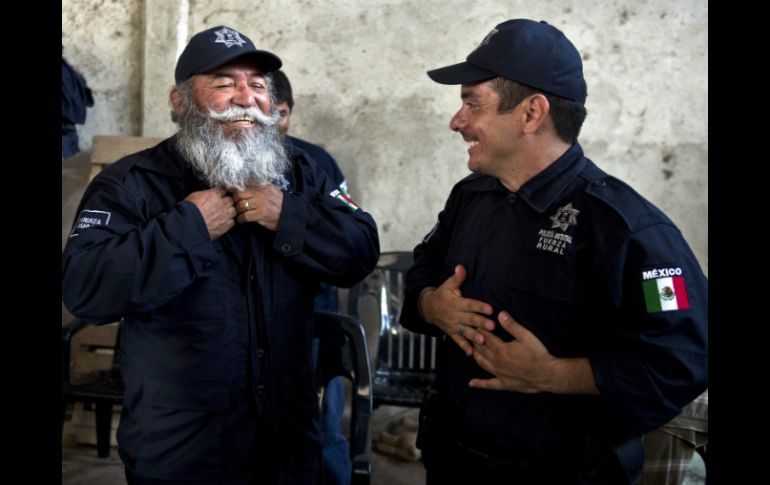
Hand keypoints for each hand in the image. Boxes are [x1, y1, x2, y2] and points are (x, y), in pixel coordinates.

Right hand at [185, 188, 235, 239]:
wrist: (189, 225)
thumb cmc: (189, 210)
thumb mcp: (195, 196)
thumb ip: (206, 194)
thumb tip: (208, 194)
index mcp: (214, 194)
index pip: (223, 191)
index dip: (221, 194)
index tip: (219, 196)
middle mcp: (222, 203)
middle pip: (231, 200)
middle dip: (227, 202)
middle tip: (221, 206)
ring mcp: (226, 214)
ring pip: (234, 210)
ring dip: (229, 212)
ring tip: (223, 215)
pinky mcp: (226, 225)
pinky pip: (232, 222)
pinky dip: (229, 222)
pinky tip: (223, 222)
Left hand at [232, 184, 283, 230]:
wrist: (290, 215)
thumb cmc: (280, 203)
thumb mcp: (272, 190)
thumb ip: (260, 186)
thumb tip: (245, 184)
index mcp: (262, 186)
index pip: (243, 185)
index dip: (236, 190)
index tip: (233, 195)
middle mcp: (261, 193)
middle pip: (239, 195)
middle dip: (235, 201)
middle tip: (234, 205)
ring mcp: (260, 203)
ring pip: (240, 205)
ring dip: (237, 211)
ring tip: (238, 214)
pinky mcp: (260, 214)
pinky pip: (245, 216)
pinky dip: (241, 219)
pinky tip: (241, 220)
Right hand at [419, 264, 493, 355]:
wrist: (428, 308)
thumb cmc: (442, 295)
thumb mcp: (448, 285)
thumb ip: (457, 278)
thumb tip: (461, 267)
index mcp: (456, 303)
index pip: (470, 304)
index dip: (480, 306)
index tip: (490, 309)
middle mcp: (455, 315)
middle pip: (470, 319)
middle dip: (481, 323)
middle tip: (492, 327)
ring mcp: (453, 326)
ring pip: (465, 332)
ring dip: (474, 336)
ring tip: (483, 341)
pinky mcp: (452, 333)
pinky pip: (458, 341)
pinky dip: (464, 347)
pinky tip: (471, 353)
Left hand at [467, 311, 597, 394]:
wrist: (547, 374)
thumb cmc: (538, 354)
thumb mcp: (526, 336)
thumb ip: (512, 325)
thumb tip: (500, 314)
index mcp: (501, 349)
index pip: (486, 338)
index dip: (480, 331)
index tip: (476, 325)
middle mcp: (497, 362)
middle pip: (481, 350)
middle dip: (475, 341)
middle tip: (471, 336)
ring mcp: (499, 374)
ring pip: (482, 364)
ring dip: (475, 356)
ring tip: (471, 350)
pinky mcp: (504, 384)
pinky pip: (489, 385)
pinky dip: (479, 384)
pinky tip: (471, 383)